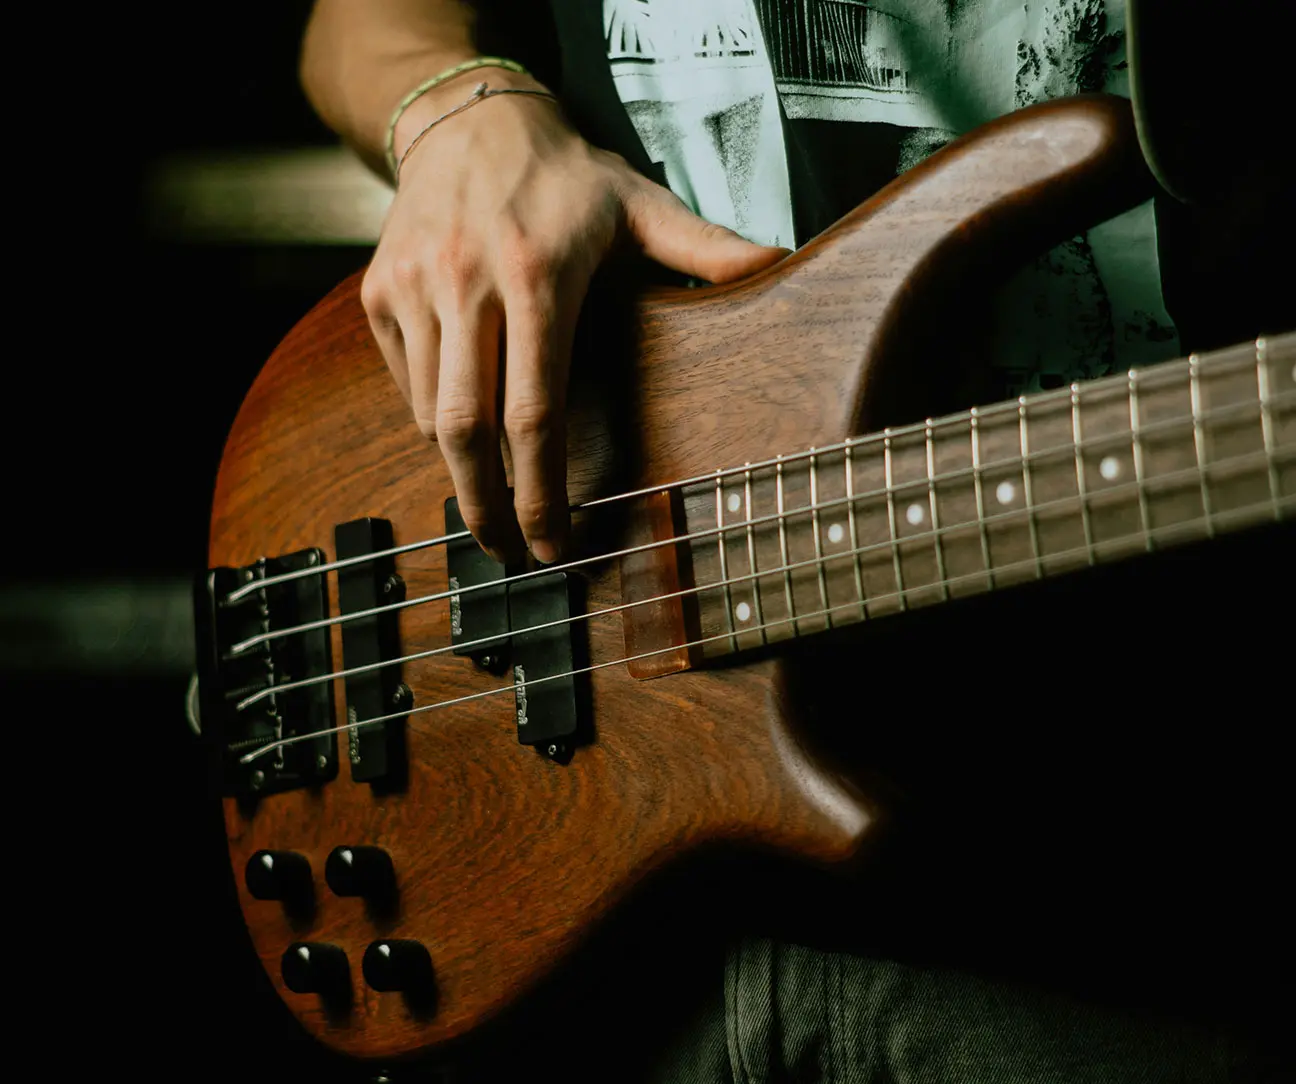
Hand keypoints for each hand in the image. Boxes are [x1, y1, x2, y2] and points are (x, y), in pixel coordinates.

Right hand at [361, 73, 788, 563]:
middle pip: (466, 431)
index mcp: (537, 276)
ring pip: (429, 416)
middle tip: (511, 553)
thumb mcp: (637, 202)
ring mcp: (414, 289)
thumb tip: (777, 266)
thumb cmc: (561, 174)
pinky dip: (433, 419)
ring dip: (463, 469)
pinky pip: (404, 385)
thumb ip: (702, 247)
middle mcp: (467, 284)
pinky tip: (464, 427)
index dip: (542, 491)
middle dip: (487, 507)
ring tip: (493, 497)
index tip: (556, 541)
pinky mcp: (380, 293)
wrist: (465, 118)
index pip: (535, 411)